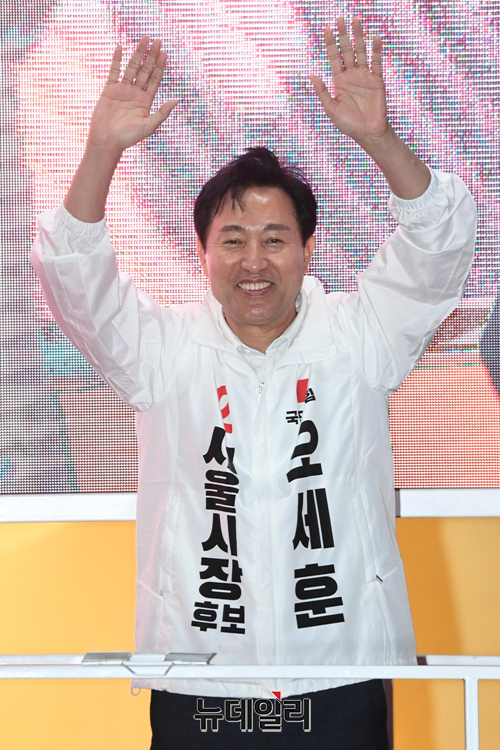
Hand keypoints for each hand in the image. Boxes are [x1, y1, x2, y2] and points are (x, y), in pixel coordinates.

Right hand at [87, 36, 177, 158]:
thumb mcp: (149, 126)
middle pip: (145, 70)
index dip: (160, 66)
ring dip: (138, 53)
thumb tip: (177, 99)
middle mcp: (136, 93)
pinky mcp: (109, 90)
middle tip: (157, 40)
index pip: (155, 79)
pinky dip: (116, 59)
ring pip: (132, 67)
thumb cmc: (128, 138)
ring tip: (144, 39)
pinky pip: (114, 71)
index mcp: (146, 101)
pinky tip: (120, 47)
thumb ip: (163, 112)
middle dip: (151, 55)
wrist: (107, 141)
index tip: (164, 52)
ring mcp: (123, 90)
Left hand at [310, 17, 389, 146]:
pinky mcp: (377, 80)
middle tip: (340, 18)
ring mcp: (364, 76)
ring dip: (358, 36)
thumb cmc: (348, 124)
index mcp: (339, 81)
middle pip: (346, 50)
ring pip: (361, 51)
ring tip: (355, 20)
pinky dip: (376, 50)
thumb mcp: (331, 109)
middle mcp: (351, 75)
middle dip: (343, 34)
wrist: (368, 133)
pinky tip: (375, 37)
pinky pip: (376, 62)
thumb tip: (311, 74)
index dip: (330, 43)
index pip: (334, 57)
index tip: (326, 28)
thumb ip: (322, 92)